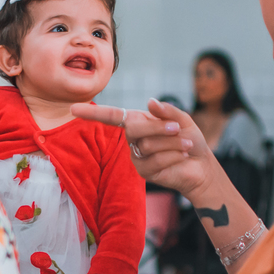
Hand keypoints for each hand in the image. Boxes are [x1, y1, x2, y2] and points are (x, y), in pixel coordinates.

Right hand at [71, 99, 217, 197]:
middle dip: (158, 127)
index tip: (73, 109)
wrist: (200, 165)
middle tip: (177, 128)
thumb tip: (149, 102)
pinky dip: (173, 156)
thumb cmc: (190, 139)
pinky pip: (155, 161)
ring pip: (148, 145)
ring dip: (172, 144)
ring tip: (185, 146)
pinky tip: (181, 158)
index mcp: (139, 120)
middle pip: (133, 128)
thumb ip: (167, 111)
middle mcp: (133, 137)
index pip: (112, 116)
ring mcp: (136, 155)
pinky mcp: (143, 171)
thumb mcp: (182, 120)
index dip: (92, 114)